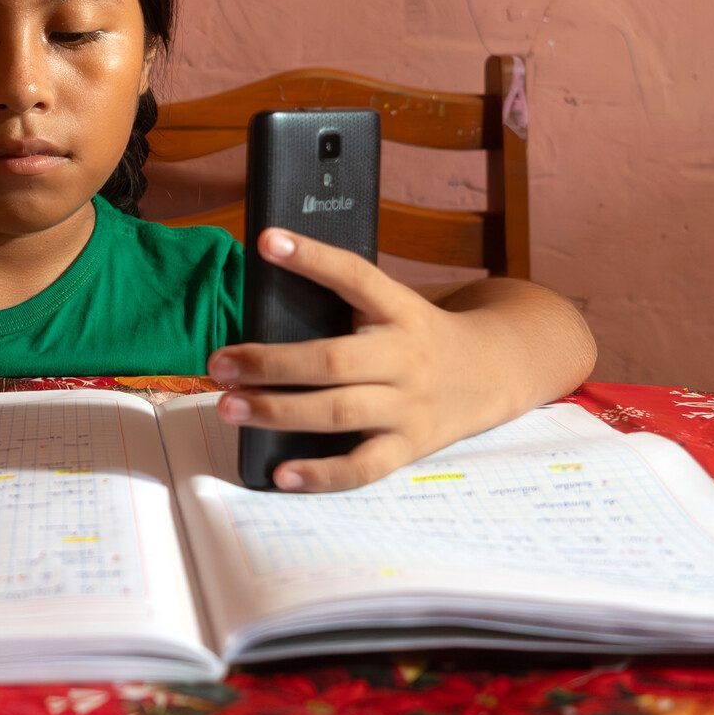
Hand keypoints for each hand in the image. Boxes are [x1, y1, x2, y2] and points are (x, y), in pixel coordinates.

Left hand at [207, 228, 509, 491]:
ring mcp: (409, 405)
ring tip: (230, 407)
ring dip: (278, 412)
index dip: (312, 257)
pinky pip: (363, 466)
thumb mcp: (394, 305)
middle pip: (332, 361)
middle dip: (270, 363)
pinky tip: (280, 473)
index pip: (355, 276)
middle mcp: (406, 356)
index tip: (267, 241)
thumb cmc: (420, 334)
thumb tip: (264, 301)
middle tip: (219, 363)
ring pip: (339, 412)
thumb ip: (345, 304)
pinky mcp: (410, 446)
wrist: (495, 370)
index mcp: (400, 309)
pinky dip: (321, 474)